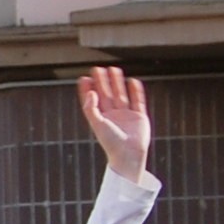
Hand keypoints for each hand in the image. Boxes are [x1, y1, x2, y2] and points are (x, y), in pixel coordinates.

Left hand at [76, 65, 152, 182]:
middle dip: (103, 82)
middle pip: (107, 95)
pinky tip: (133, 81)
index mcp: (101, 118)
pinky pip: (138, 101)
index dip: (89, 89)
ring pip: (121, 95)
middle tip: (98, 69)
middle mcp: (113, 116)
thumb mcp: (97, 124)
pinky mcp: (139, 117)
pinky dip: (136, 91)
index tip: (84, 78)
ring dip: (118, 83)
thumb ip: (91, 108)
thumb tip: (90, 92)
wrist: (129, 155)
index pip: (93, 100)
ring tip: (114, 69)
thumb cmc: (111, 142)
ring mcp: (127, 115)